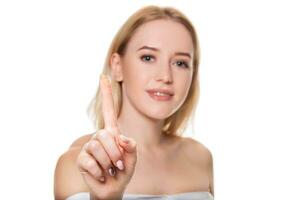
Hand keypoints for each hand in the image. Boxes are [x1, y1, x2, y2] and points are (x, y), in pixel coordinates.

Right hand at [76, 75, 136, 199]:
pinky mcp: (81, 159)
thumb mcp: (133, 159)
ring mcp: (89, 147)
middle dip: (115, 153)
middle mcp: (100, 136)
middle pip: (105, 135)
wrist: (112, 189)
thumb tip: (122, 138)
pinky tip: (101, 175)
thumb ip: (132, 148)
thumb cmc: (123, 171)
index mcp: (113, 133)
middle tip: (119, 165)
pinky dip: (99, 172)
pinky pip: (89, 162)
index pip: (109, 110)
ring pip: (97, 148)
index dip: (106, 94)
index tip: (103, 76)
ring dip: (108, 163)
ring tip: (110, 170)